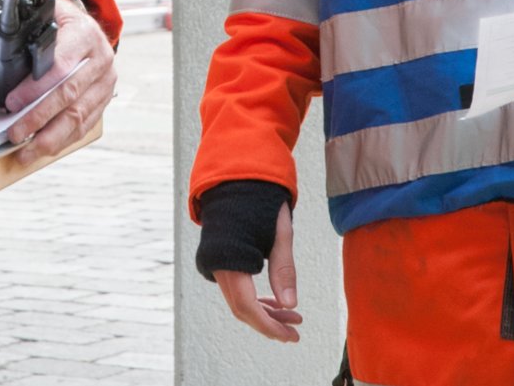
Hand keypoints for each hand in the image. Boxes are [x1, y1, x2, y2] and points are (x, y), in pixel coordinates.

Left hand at [5, 0, 115, 165]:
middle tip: (15, 132)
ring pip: (78, 116)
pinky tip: (44, 148)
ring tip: (26, 151)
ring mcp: (104, 81)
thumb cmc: (60, 23)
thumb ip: (11, 31)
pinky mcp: (103, 99)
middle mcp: (100, 58)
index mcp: (83, 33)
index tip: (12, 102)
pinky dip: (63, 139)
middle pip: (69, 94)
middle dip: (39, 117)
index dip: (35, 87)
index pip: (60, 64)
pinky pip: (84, 124)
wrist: (86, 27)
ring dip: (50, 137)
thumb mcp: (41, 15)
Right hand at [214, 203, 301, 342]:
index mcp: (230, 259)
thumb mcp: (280, 233)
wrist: (238, 178)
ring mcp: (218, 264)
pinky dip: (256, 299)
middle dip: (269, 323)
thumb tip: (290, 305)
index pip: (246, 306)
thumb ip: (284, 269)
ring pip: (239, 301)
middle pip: (242, 309)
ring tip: (292, 318)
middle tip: (295, 332)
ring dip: (265, 313)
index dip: (268, 325)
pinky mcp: (223, 261)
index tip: (289, 336)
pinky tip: (276, 302)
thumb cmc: (261, 202)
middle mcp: (219, 266)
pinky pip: (237, 289)